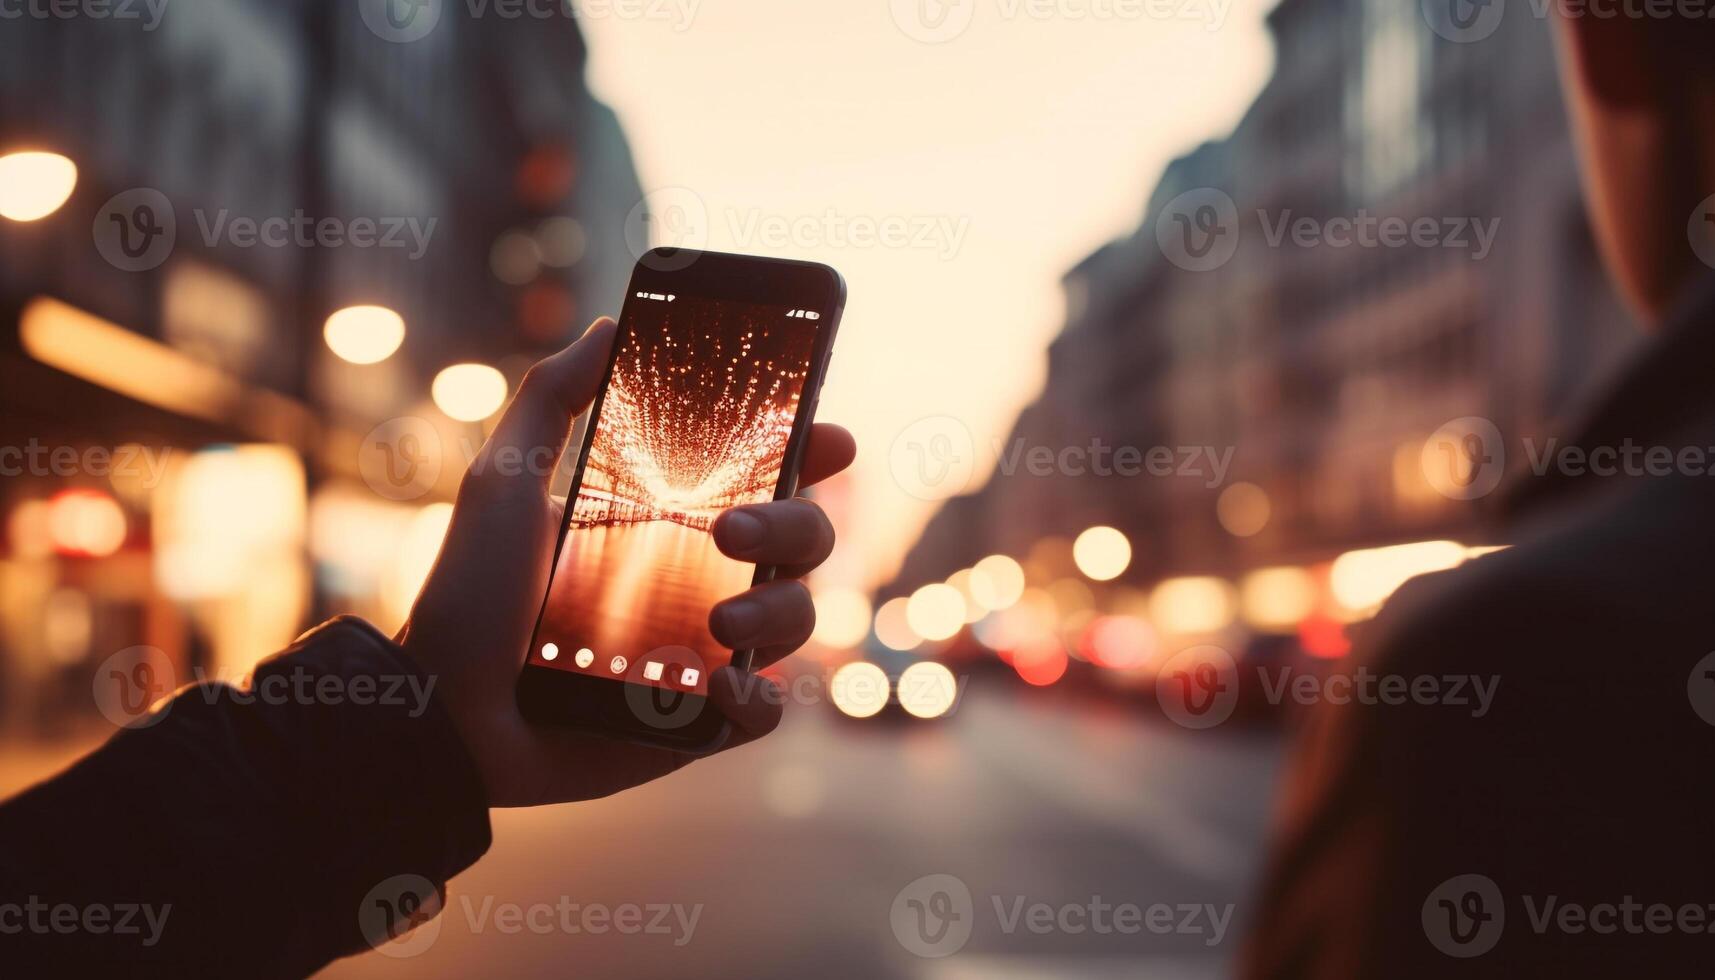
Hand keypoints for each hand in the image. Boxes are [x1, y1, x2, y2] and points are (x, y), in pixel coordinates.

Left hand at [399, 317, 855, 807]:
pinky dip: (756, 702)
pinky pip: (762, 712)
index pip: (766, 479)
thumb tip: (607, 322)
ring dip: (778, 613)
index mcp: (669, 522)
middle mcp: (700, 581)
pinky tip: (722, 687)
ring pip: (795, 620)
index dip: (810, 454)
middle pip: (802, 542)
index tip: (831, 437)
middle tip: (733, 532)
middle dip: (795, 527)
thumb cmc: (467, 594)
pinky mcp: (695, 723)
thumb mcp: (505, 479)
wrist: (441, 710)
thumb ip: (553, 396)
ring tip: (719, 624)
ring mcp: (703, 653)